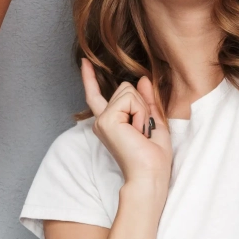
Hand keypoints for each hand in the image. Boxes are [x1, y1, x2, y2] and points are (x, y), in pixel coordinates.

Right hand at [81, 58, 171, 201]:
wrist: (149, 176)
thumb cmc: (153, 158)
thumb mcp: (153, 122)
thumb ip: (146, 100)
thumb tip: (143, 79)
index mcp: (110, 122)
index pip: (96, 95)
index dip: (89, 78)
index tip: (84, 62)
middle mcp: (101, 120)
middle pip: (125, 88)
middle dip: (141, 105)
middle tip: (143, 131)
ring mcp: (102, 120)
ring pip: (128, 91)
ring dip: (141, 110)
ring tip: (140, 133)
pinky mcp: (107, 120)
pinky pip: (130, 100)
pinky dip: (140, 113)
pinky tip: (137, 131)